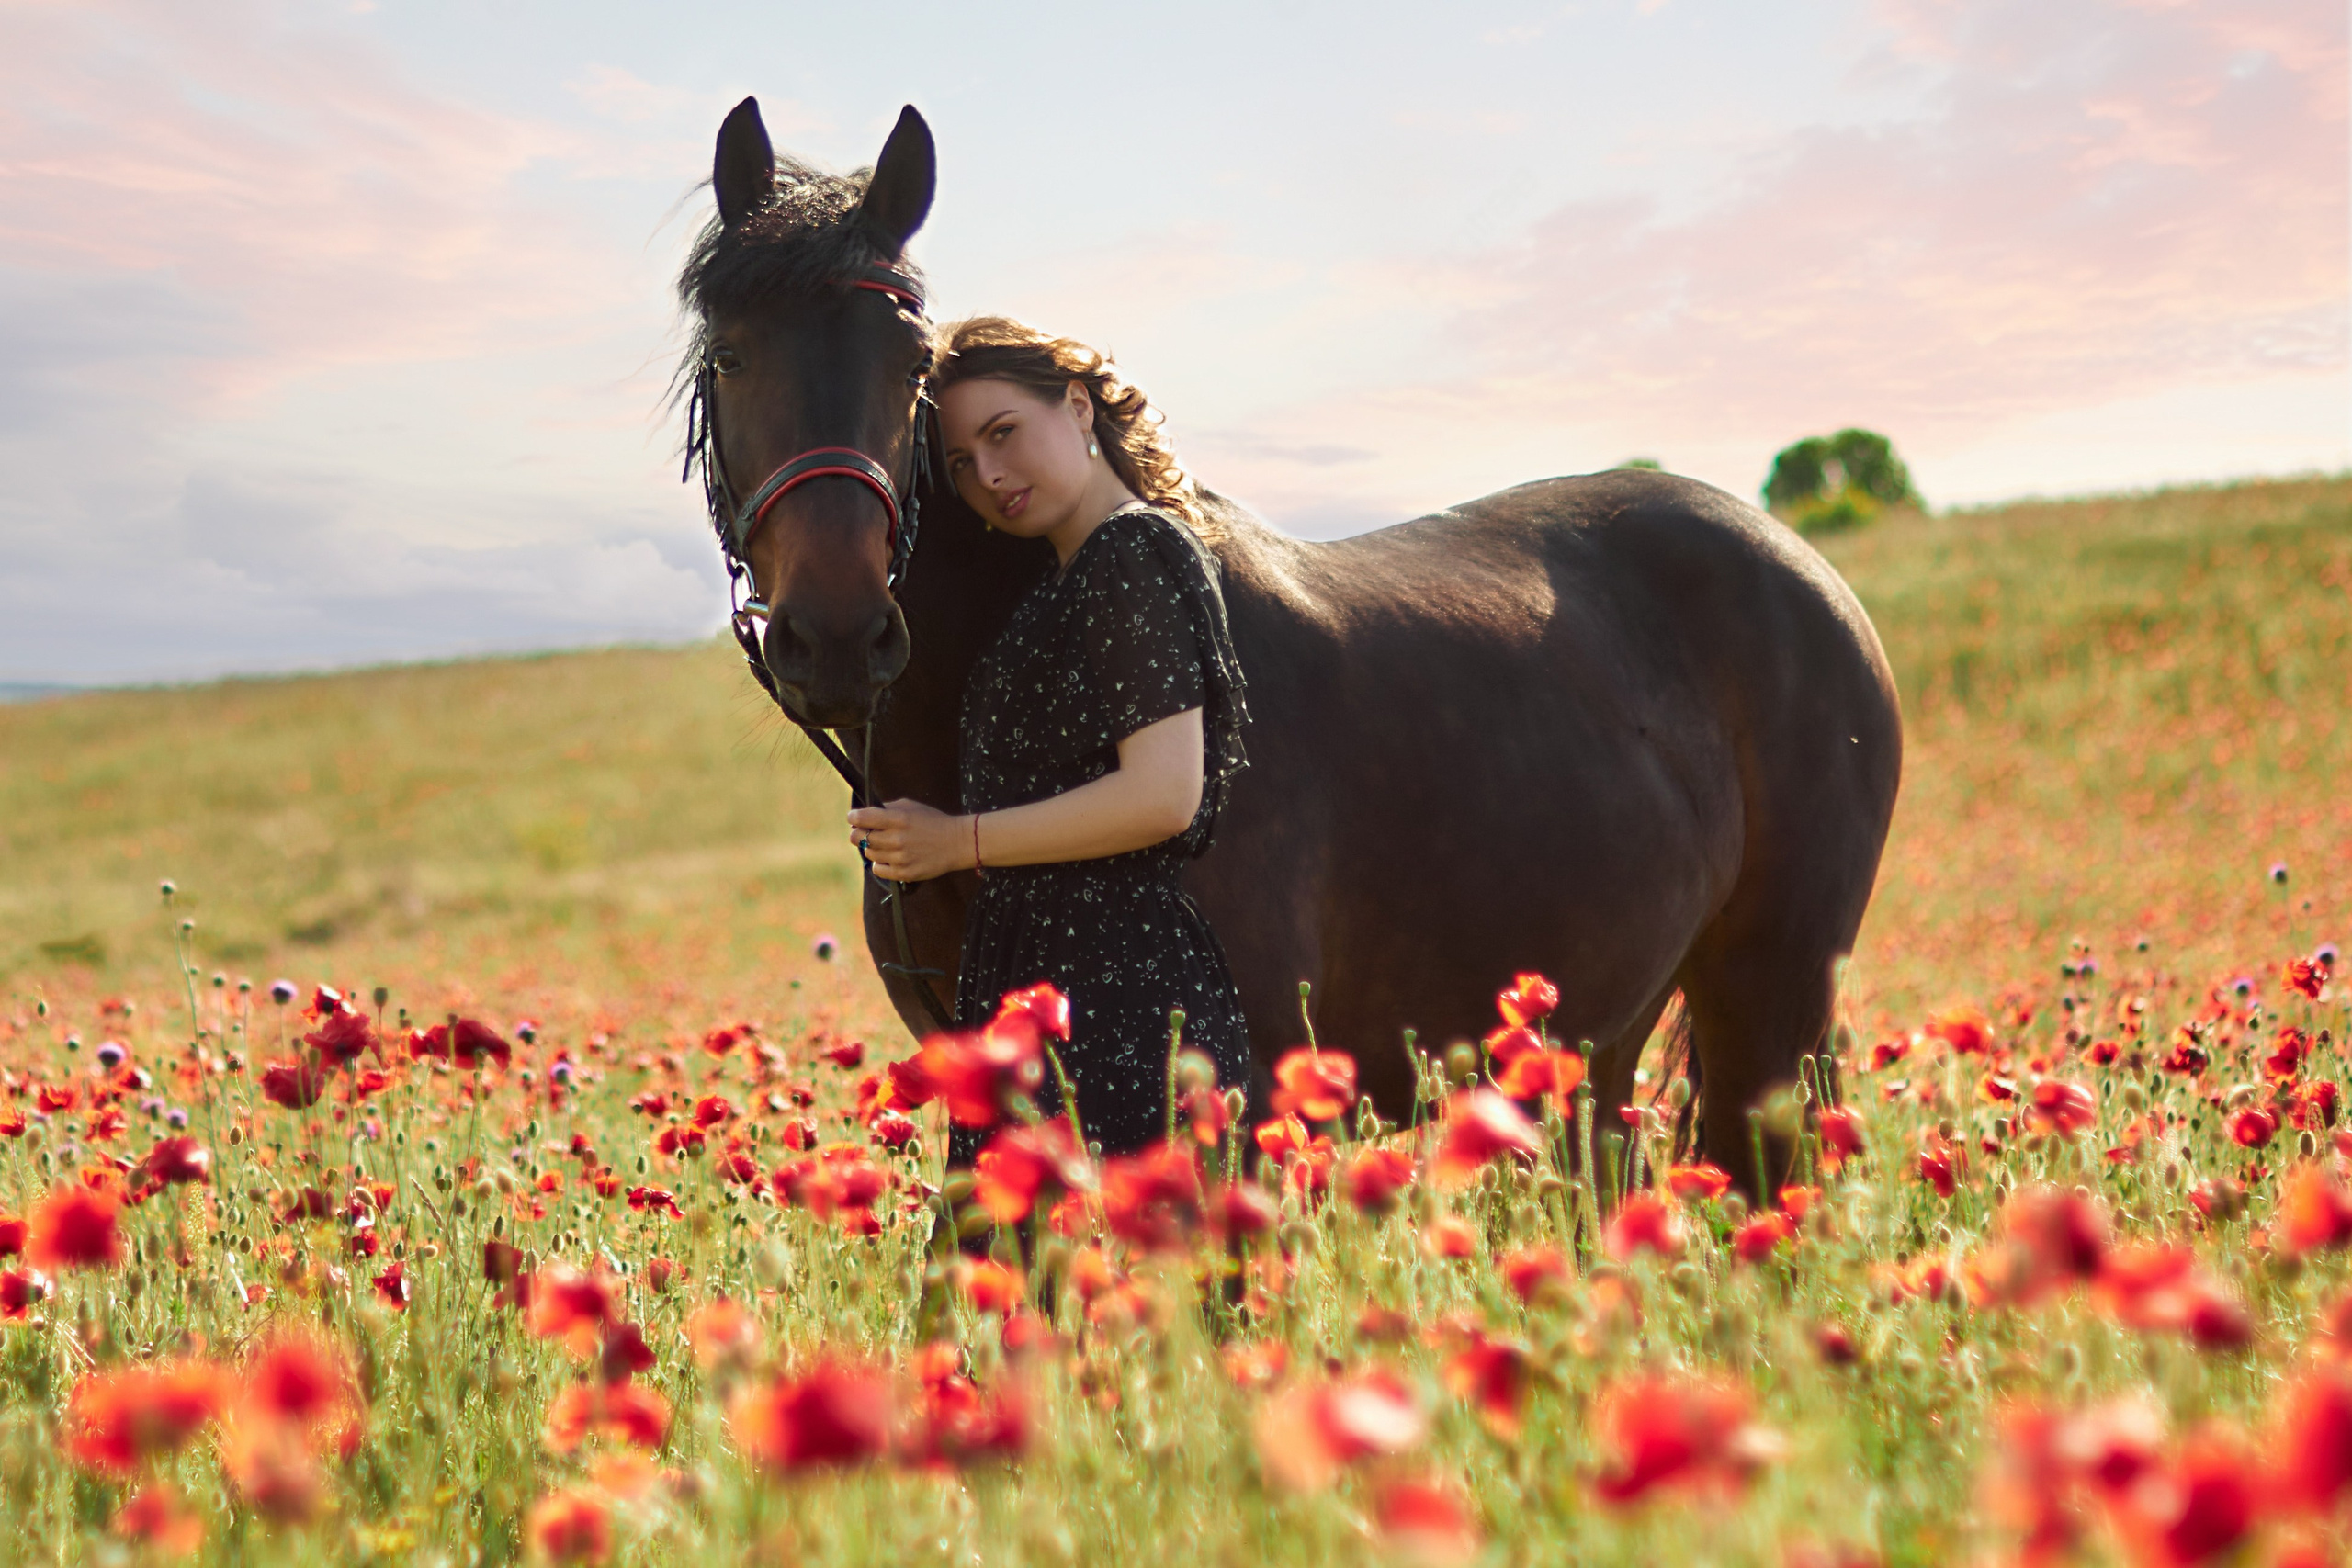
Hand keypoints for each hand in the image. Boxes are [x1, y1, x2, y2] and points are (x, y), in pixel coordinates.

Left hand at [846, 798, 967, 881]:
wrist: (956, 843)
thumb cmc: (932, 822)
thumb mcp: (911, 807)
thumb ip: (886, 809)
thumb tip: (861, 816)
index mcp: (898, 818)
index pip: (862, 818)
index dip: (853, 817)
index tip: (853, 818)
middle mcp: (897, 838)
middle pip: (860, 838)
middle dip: (856, 833)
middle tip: (861, 832)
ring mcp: (900, 858)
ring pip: (868, 854)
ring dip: (871, 848)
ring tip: (883, 844)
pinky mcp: (905, 873)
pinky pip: (878, 870)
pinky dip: (879, 864)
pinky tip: (888, 858)